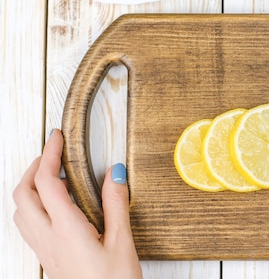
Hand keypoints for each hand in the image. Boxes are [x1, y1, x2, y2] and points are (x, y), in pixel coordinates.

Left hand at [13, 129, 141, 278]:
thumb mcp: (123, 241)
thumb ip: (116, 204)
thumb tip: (114, 173)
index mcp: (67, 229)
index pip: (47, 182)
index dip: (50, 154)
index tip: (57, 137)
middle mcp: (48, 238)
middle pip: (22, 194)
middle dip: (34, 167)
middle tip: (54, 153)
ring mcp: (44, 249)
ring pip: (21, 210)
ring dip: (31, 186)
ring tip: (55, 176)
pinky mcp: (48, 257)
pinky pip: (28, 225)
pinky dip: (34, 204)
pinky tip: (56, 206)